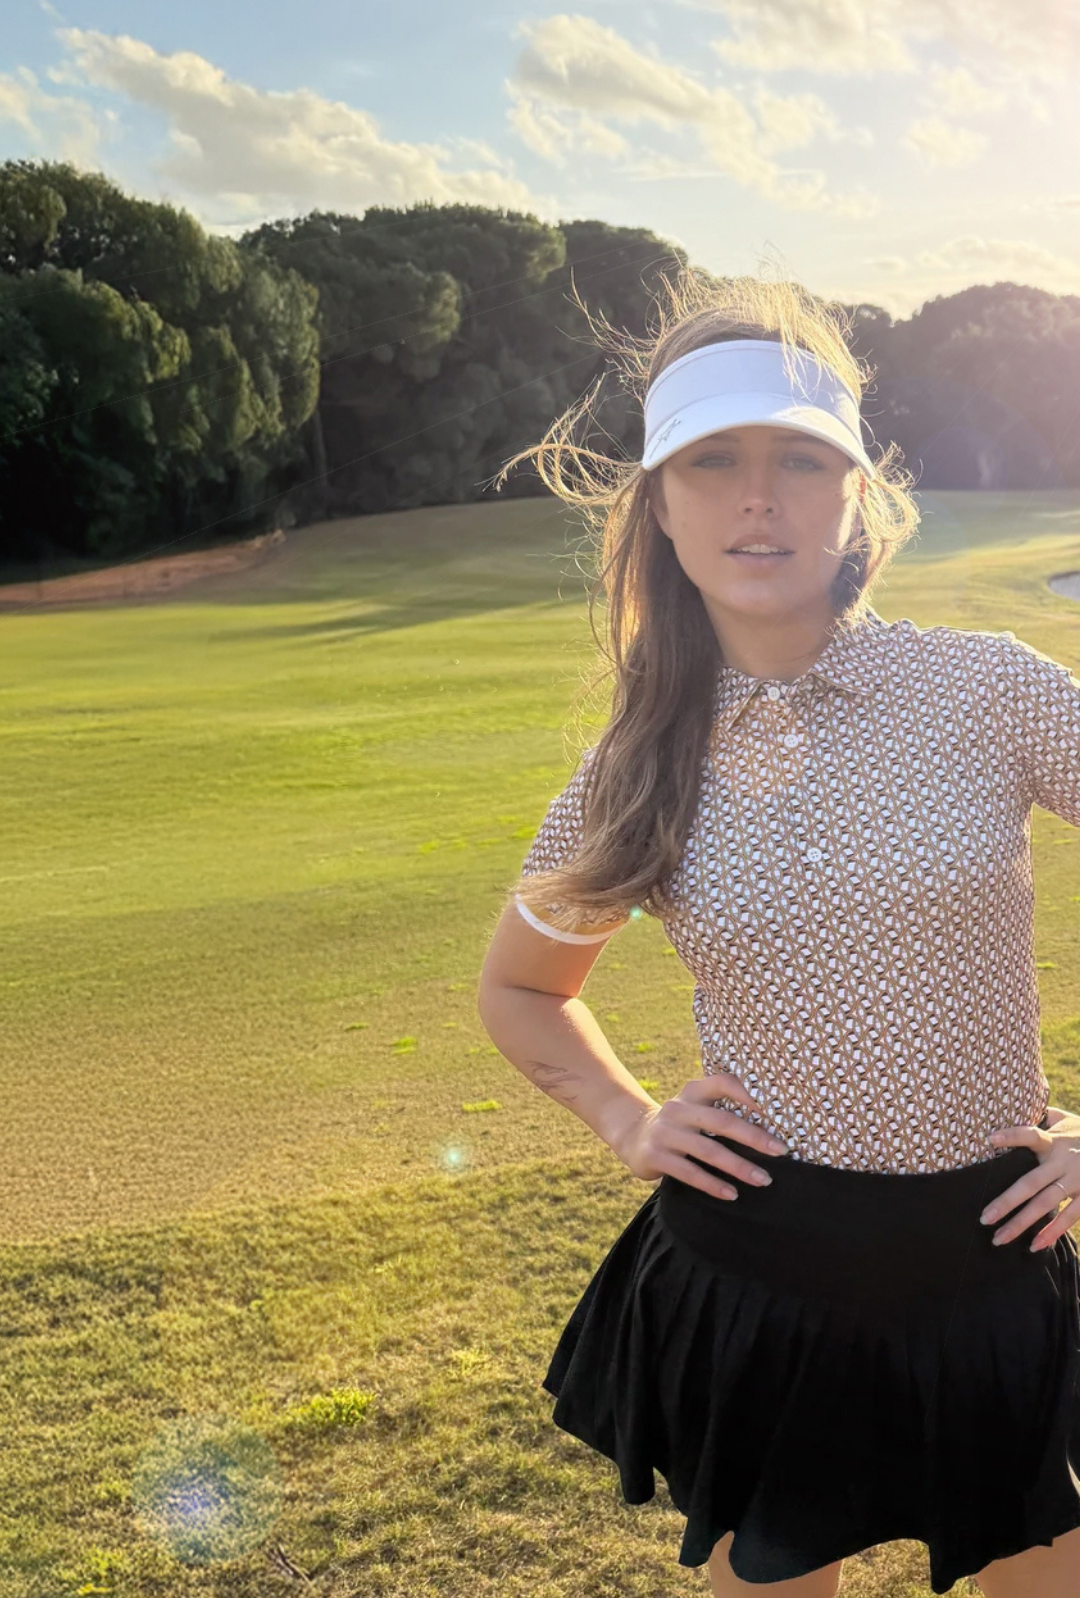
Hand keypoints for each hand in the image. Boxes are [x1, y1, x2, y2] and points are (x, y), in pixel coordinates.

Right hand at [617, 1073, 788, 1200]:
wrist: (634, 1135)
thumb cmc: (681, 1123)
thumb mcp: (695, 1108)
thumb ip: (722, 1110)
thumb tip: (772, 1125)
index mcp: (693, 1092)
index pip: (723, 1083)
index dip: (749, 1094)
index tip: (774, 1111)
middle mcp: (678, 1108)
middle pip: (722, 1122)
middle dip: (754, 1138)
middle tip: (781, 1151)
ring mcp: (666, 1133)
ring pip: (709, 1151)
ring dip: (739, 1167)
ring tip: (763, 1179)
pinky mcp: (655, 1156)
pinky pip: (690, 1172)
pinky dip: (713, 1184)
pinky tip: (732, 1194)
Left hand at [980, 1111, 1079, 1250]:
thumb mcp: (1066, 1119)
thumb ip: (1044, 1115)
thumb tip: (1020, 1101)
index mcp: (1054, 1141)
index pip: (1031, 1135)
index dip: (1012, 1136)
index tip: (989, 1138)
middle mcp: (1063, 1161)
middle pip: (1031, 1182)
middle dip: (1006, 1201)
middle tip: (983, 1218)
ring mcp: (1076, 1180)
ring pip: (1045, 1204)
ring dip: (1022, 1223)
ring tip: (999, 1238)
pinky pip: (1070, 1217)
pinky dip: (1052, 1232)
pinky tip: (1034, 1245)